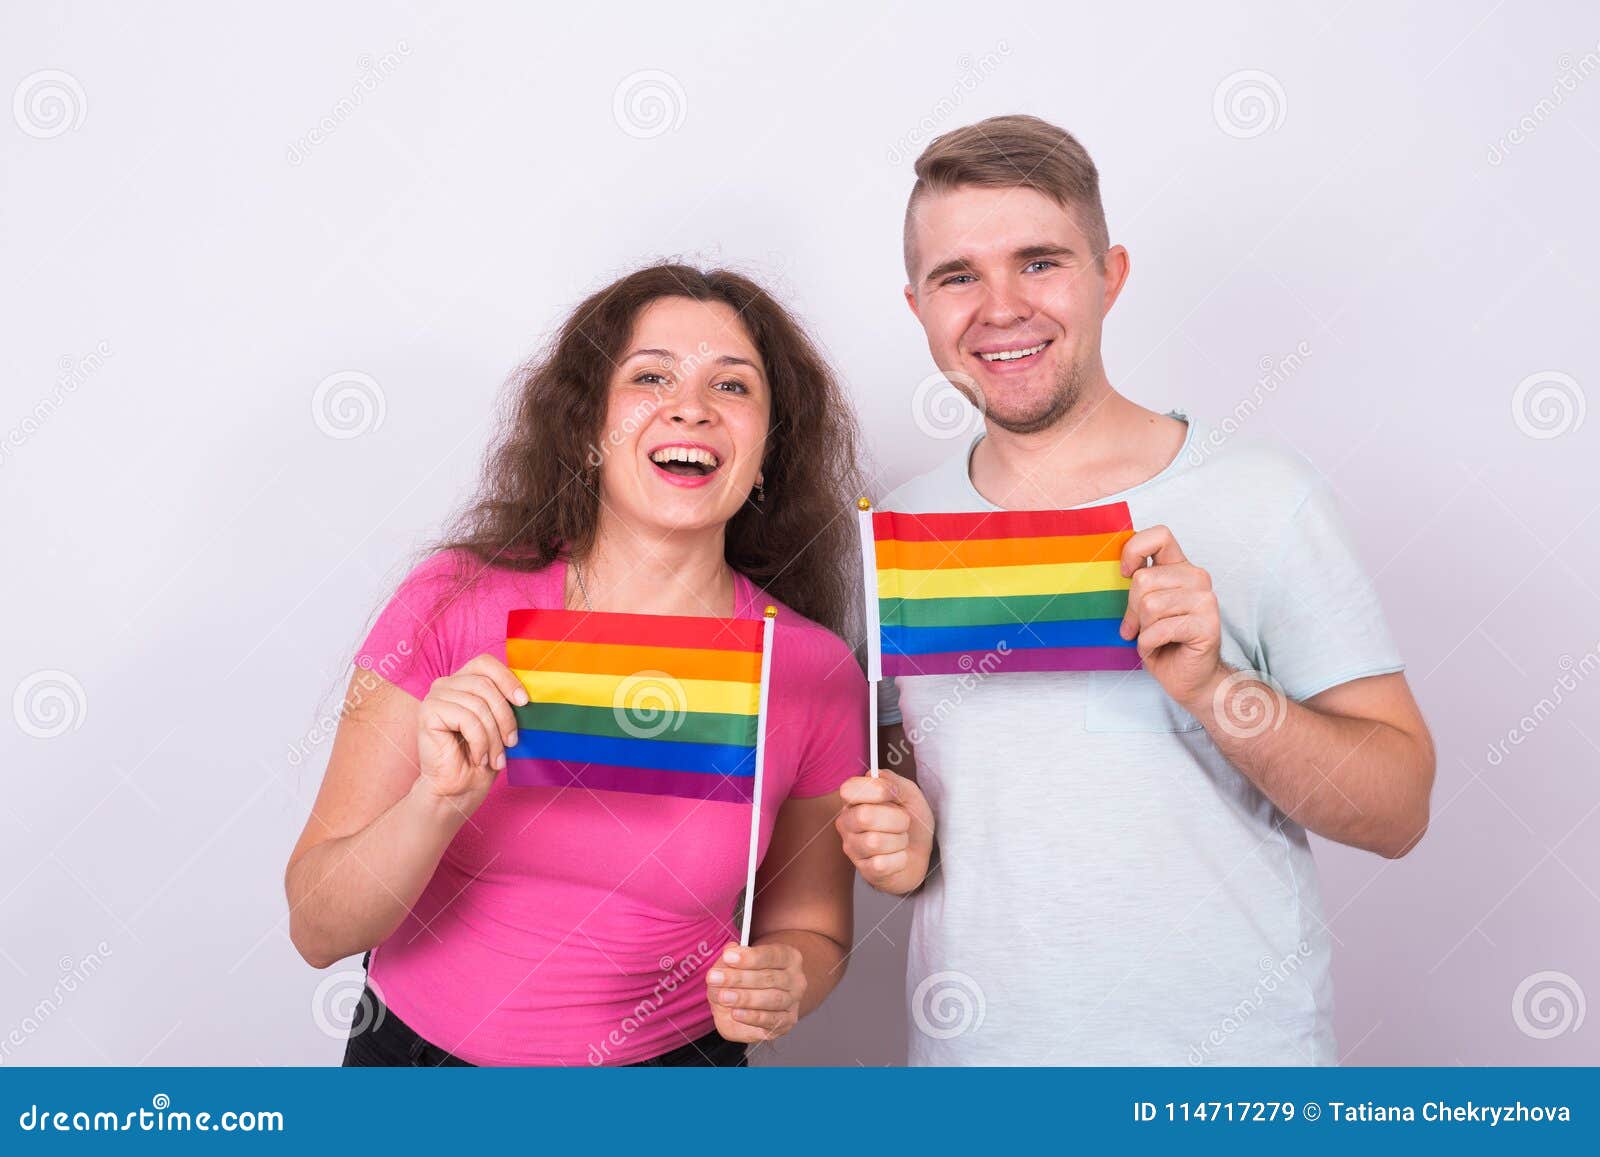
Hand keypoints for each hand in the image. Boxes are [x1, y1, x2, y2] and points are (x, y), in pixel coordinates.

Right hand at [415, 653, 528, 812]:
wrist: (457, 790)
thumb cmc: (482, 758)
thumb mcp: (500, 725)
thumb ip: (507, 703)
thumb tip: (529, 692)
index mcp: (464, 681)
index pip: (486, 663)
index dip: (507, 679)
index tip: (524, 703)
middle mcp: (446, 684)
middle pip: (485, 685)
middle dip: (505, 717)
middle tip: (511, 743)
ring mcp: (435, 696)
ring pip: (478, 705)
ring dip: (493, 736)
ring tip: (495, 757)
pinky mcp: (428, 711)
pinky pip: (466, 718)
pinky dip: (479, 742)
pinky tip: (478, 757)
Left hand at [706, 941, 805, 1042]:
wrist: (751, 1002)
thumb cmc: (745, 977)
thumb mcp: (734, 964)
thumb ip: (731, 958)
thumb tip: (730, 951)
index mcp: (788, 957)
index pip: (771, 955)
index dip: (749, 957)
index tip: (728, 957)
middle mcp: (795, 979)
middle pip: (770, 978)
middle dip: (740, 978)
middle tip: (715, 978)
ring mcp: (793, 1002)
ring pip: (772, 999)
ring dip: (745, 998)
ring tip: (723, 996)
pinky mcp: (786, 1022)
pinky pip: (771, 1020)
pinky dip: (752, 1017)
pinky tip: (736, 1013)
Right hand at [836, 768, 933, 894]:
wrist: (921, 853)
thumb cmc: (911, 821)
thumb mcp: (908, 794)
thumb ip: (892, 782)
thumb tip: (875, 777)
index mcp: (854, 800)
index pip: (849, 789)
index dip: (877, 790)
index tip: (894, 794)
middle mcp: (847, 823)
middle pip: (864, 816)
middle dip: (896, 819)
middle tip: (904, 822)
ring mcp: (853, 848)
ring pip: (874, 842)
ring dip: (899, 840)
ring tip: (901, 840)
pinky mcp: (865, 871)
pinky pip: (882, 864)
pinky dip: (900, 859)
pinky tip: (899, 856)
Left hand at [1118, 524, 1223, 711]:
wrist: (1189, 678)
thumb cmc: (1162, 642)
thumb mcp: (1142, 608)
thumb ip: (1136, 586)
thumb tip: (1110, 572)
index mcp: (1179, 568)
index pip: (1160, 536)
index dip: (1134, 550)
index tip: (1124, 573)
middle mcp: (1196, 578)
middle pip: (1143, 579)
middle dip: (1132, 609)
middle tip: (1139, 627)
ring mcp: (1205, 600)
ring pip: (1150, 605)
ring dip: (1143, 629)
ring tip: (1153, 638)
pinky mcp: (1208, 624)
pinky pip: (1160, 629)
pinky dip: (1150, 644)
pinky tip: (1160, 648)